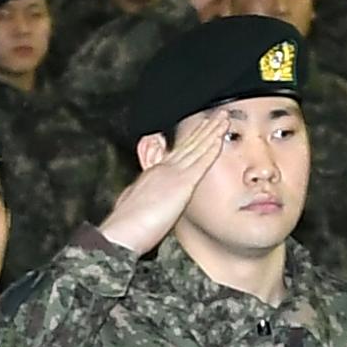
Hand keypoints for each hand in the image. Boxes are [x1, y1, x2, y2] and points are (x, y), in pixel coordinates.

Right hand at [95, 107, 230, 255]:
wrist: (122, 231)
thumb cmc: (126, 227)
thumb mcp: (133, 206)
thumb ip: (145, 199)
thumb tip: (145, 202)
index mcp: (152, 175)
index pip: (176, 153)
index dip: (190, 140)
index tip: (200, 129)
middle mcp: (162, 169)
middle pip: (188, 144)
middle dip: (203, 129)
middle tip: (217, 115)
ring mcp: (172, 173)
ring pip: (196, 147)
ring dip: (211, 131)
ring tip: (223, 117)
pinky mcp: (182, 182)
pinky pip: (201, 161)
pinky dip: (212, 147)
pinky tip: (221, 136)